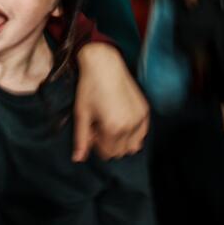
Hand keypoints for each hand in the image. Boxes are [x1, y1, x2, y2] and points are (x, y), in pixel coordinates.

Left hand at [73, 44, 148, 161]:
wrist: (104, 64)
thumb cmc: (89, 88)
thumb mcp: (81, 114)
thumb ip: (81, 139)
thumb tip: (78, 160)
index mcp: (113, 128)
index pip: (107, 154)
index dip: (96, 144)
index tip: (91, 130)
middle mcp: (130, 126)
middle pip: (120, 152)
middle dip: (108, 144)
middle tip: (99, 126)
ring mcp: (140, 119)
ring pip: (133, 146)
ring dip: (122, 141)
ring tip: (110, 123)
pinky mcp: (145, 111)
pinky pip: (142, 134)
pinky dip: (133, 133)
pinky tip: (121, 119)